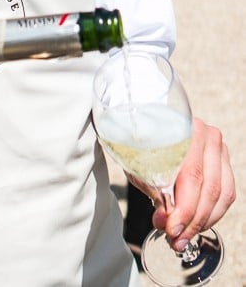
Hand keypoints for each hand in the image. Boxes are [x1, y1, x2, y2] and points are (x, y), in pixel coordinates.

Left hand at [151, 117, 234, 250]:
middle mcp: (206, 135)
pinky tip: (196, 223)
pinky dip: (213, 213)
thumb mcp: (140, 165)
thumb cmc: (143, 144)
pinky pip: (227, 193)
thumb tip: (163, 220)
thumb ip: (154, 191)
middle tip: (176, 239)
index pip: (191, 177)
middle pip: (208, 188)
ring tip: (184, 235)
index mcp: (184, 130)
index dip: (184, 210)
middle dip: (192, 221)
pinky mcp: (223, 160)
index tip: (171, 229)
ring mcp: (218, 148)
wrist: (148, 128)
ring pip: (222, 194)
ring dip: (203, 221)